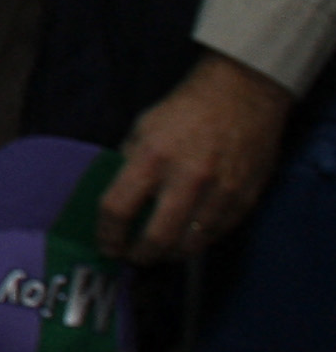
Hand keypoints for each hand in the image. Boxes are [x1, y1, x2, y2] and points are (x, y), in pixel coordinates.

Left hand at [96, 50, 294, 262]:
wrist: (242, 94)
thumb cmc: (185, 109)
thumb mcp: (143, 128)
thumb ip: (130, 163)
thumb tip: (119, 199)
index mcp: (152, 157)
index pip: (118, 209)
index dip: (108, 235)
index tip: (106, 245)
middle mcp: (186, 178)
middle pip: (157, 239)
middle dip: (140, 255)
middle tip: (133, 257)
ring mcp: (220, 191)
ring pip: (190, 244)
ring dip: (170, 254)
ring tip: (160, 250)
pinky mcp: (245, 198)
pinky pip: (218, 234)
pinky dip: (199, 241)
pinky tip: (188, 236)